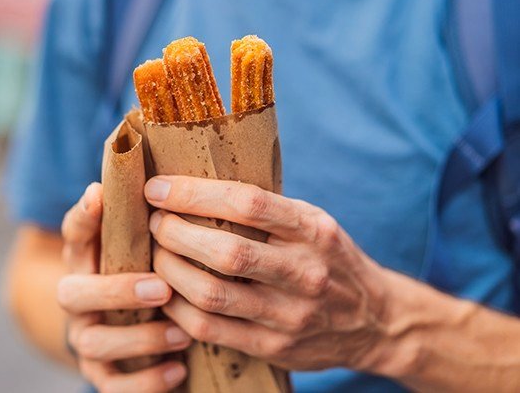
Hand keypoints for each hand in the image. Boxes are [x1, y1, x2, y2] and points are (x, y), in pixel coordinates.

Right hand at [57, 183, 189, 392]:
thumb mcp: (140, 246)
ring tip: (183, 334)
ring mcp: (87, 337)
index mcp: (88, 261)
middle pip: (73, 294)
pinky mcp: (101, 374)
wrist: (120, 331)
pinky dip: (146, 382)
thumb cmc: (141, 274)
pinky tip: (179, 370)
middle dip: (116, 290)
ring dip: (140, 339)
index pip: (74, 234)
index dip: (82, 215)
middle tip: (161, 287)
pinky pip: (113, 386)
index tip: (99, 194)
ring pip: (94, 342)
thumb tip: (168, 176)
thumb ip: (146, 219)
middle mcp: (79, 299)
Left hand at [145, 175, 395, 372]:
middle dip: (175, 233)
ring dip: (170, 270)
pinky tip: (166, 292)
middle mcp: (306, 271)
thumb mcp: (312, 222)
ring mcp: (291, 315)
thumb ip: (266, 208)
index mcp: (313, 229)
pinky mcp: (274, 347)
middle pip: (226, 252)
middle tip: (154, 222)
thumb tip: (193, 182)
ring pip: (212, 294)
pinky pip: (210, 329)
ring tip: (156, 254)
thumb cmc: (328, 258)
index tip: (158, 188)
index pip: (247, 203)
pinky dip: (178, 308)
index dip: (194, 193)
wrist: (376, 322)